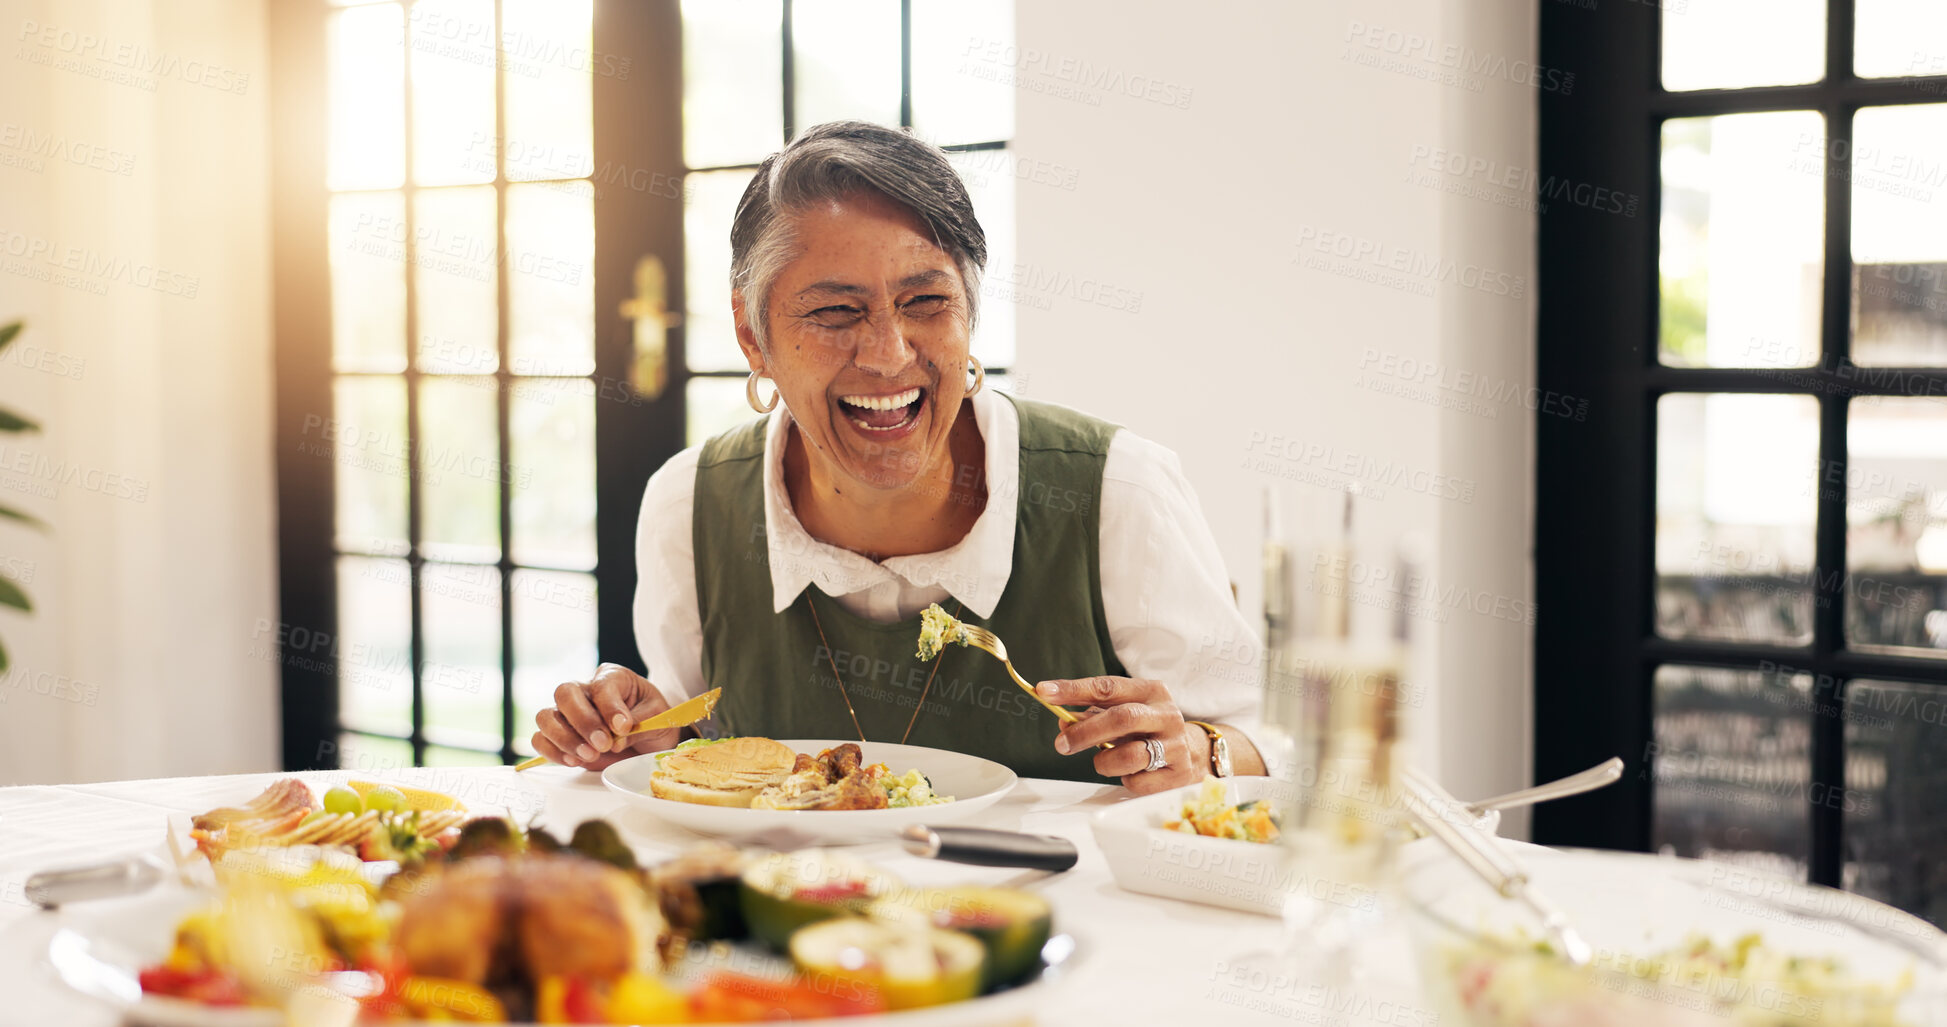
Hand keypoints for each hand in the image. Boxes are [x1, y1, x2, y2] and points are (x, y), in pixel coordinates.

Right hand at [531, 663, 679, 770]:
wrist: (649, 738)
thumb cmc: (653, 720)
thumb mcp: (658, 717)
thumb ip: (639, 724)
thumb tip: (616, 739)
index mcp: (612, 677)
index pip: (602, 686)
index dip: (610, 707)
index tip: (622, 728)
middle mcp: (584, 690)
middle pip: (565, 693)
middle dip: (582, 721)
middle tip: (603, 744)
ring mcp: (567, 713)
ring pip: (546, 716)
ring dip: (565, 739)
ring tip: (590, 756)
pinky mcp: (558, 736)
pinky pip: (540, 740)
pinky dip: (553, 752)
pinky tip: (574, 761)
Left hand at [1036, 676, 1207, 795]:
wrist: (1194, 753)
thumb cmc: (1148, 729)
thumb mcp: (1125, 712)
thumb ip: (1093, 713)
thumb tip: (1063, 720)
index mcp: (1152, 691)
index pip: (1108, 687)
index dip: (1074, 689)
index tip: (1045, 692)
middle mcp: (1167, 715)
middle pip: (1121, 718)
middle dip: (1085, 732)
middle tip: (1061, 743)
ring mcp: (1175, 745)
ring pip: (1128, 755)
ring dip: (1104, 761)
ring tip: (1103, 760)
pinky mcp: (1177, 775)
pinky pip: (1136, 781)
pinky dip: (1124, 779)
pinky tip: (1130, 772)